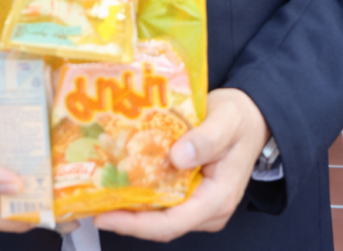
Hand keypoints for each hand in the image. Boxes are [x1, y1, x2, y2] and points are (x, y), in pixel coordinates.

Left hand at [95, 87, 270, 241]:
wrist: (250, 117)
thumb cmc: (240, 120)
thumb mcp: (227, 122)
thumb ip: (206, 139)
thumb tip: (177, 157)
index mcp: (217, 198)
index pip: (173, 222)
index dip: (137, 224)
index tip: (108, 215)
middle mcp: (206, 208)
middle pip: (160, 223)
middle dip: (125, 216)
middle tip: (92, 202)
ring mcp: (197, 202)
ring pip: (158, 213)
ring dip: (129, 205)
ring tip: (98, 190)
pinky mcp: (188, 191)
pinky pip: (160, 199)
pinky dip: (138, 191)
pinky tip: (118, 178)